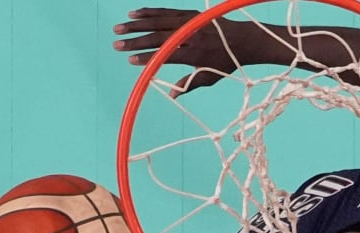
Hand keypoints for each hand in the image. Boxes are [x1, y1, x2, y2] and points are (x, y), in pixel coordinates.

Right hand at [113, 8, 250, 96]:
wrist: (243, 39)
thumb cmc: (226, 62)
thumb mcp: (210, 77)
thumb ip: (189, 84)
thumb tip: (172, 94)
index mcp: (194, 54)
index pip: (165, 55)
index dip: (147, 58)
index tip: (130, 60)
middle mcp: (190, 36)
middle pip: (158, 37)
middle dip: (135, 41)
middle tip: (116, 44)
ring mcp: (190, 22)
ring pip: (159, 21)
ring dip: (137, 24)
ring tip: (119, 28)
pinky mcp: (190, 14)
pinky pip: (166, 12)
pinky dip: (150, 12)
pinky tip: (135, 13)